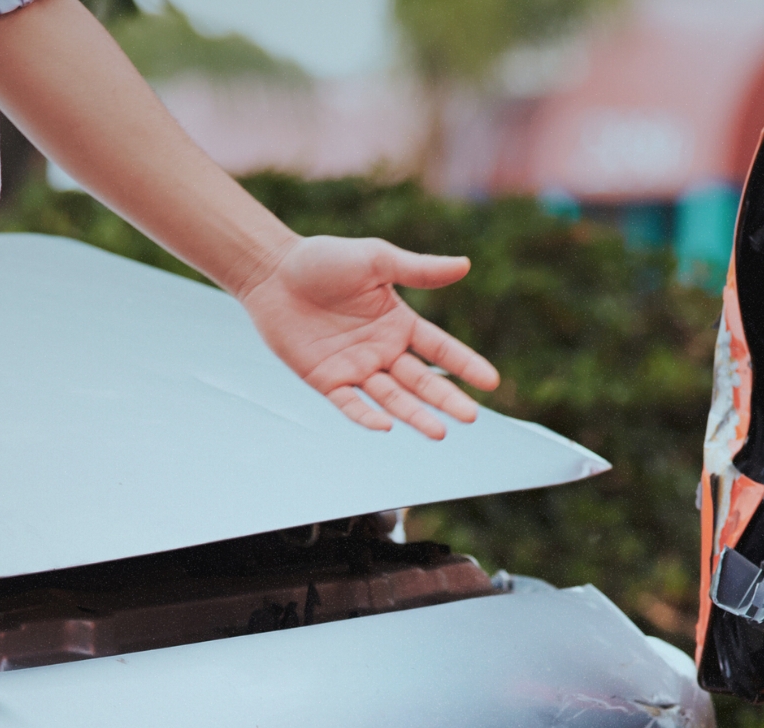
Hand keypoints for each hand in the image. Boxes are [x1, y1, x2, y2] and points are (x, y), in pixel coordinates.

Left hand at [237, 236, 499, 439]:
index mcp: (399, 322)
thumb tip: (465, 265)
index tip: (491, 382)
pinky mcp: (326, 380)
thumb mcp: (376, 260)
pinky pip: (350, 404)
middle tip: (469, 417)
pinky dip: (367, 416)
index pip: (440, 349)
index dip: (465, 365)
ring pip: (392, 398)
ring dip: (415, 415)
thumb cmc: (323, 259)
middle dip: (446, 399)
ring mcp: (355, 368)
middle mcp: (382, 350)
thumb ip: (418, 269)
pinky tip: (386, 426)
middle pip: (421, 381)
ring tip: (439, 432)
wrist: (272, 271)